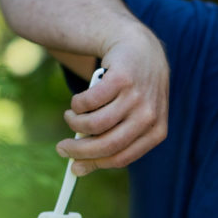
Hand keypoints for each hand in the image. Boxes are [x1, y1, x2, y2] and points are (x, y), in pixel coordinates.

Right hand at [56, 25, 168, 174]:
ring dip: (75, 124)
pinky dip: (77, 105)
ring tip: (71, 118)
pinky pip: (88, 102)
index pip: (121, 158)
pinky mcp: (121, 78)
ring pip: (94, 124)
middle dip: (79, 151)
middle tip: (62, 149)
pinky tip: (78, 102)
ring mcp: (136, 96)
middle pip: (107, 145)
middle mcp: (149, 116)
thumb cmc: (132, 91)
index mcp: (156, 131)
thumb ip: (112, 141)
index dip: (94, 164)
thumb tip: (78, 168)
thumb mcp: (132, 118)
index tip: (75, 167)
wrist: (141, 49)